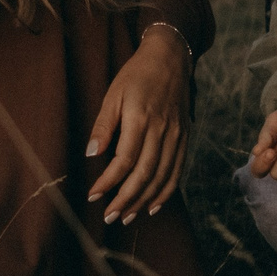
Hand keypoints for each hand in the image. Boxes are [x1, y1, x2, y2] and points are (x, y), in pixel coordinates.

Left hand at [86, 26, 191, 225]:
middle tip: (109, 217)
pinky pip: (177, 171)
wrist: (171, 58)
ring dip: (144, 201)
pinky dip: (166, 192)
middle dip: (126, 200)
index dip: (108, 182)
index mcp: (141, 119)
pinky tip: (153, 206)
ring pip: (162, 177)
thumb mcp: (113, 94)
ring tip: (127, 216)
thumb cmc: (136, 75)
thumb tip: (91, 155)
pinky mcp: (185, 138)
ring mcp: (176, 136)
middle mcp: (162, 131)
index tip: (93, 196)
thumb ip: (103, 125)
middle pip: (145, 174)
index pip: (125, 160)